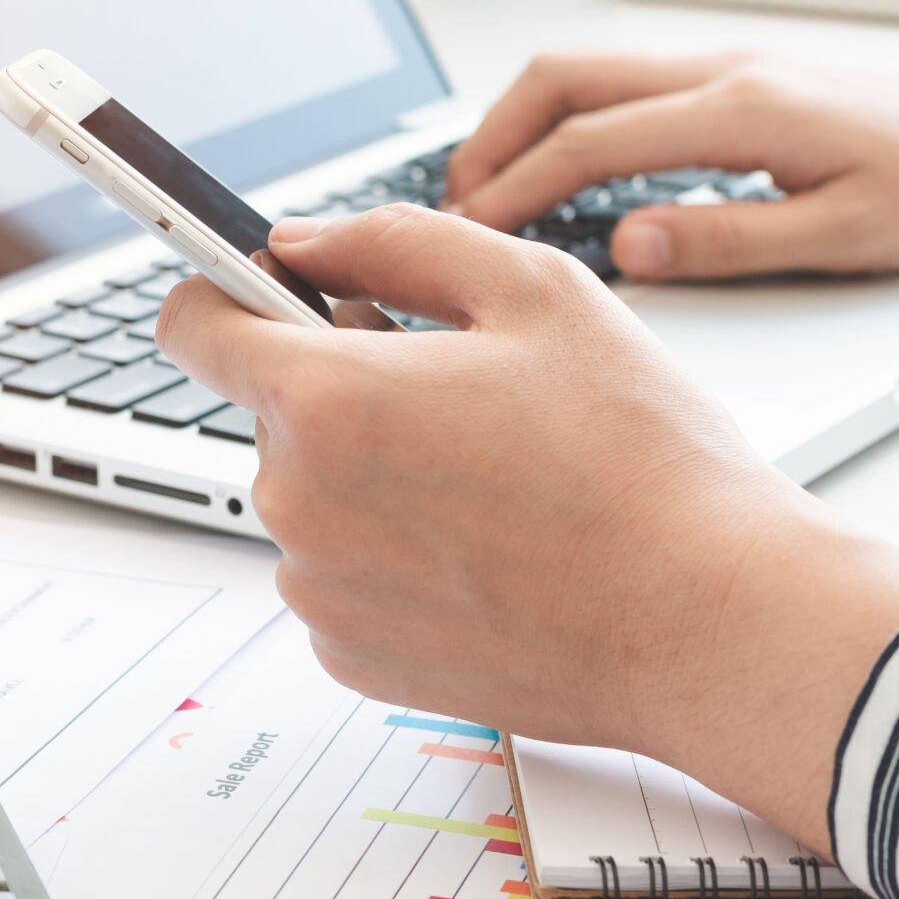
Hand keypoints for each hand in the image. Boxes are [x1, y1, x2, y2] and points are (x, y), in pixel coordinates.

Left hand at [153, 205, 898, 851]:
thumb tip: (303, 241)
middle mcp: (297, 502)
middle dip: (345, 390)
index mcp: (326, 398)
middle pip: (273, 413)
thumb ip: (394, 243)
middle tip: (464, 395)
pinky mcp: (352, 657)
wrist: (705, 619)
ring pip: (312, 497)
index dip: (233, 294)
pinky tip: (489, 553)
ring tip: (496, 483)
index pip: (192, 325)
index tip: (278, 294)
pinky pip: (341, 576)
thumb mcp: (534, 292)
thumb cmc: (640, 458)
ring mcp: (319, 590)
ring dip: (373, 477)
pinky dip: (393, 557)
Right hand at [442, 51, 898, 278]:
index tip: (463, 231)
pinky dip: (569, 122)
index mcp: (746, 110)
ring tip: (484, 193)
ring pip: (590, 74)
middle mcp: (729, 72)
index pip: (591, 139)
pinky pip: (627, 89)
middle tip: (448, 207)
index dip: (515, 186)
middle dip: (491, 137)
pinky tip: (561, 174)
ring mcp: (733, 68)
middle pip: (566, 78)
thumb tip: (628, 249)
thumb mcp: (844, 240)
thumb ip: (728, 242)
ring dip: (524, 125)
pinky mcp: (743, 82)